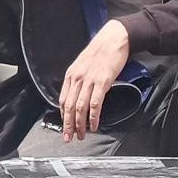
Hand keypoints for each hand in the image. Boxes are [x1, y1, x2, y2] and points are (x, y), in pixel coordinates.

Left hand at [58, 21, 130, 141]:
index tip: (65, 127)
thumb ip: (79, 79)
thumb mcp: (83, 64)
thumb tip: (78, 94)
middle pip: (69, 107)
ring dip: (80, 124)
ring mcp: (89, 81)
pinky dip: (93, 117)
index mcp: (71, 75)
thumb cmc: (101, 51)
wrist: (114, 39)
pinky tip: (94, 125)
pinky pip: (95, 104)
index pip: (63, 100)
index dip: (63, 116)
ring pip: (80, 108)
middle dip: (68, 125)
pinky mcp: (102, 82)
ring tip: (81, 135)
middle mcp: (77, 79)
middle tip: (68, 138)